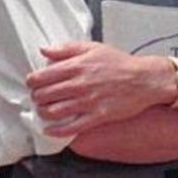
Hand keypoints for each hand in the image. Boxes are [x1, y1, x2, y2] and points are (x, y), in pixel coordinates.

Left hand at [26, 42, 174, 136]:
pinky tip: (50, 129)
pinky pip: (71, 127)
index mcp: (77, 66)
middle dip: (36, 97)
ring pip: (53, 111)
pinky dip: (56, 130)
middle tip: (38, 97)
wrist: (144, 79)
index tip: (32, 82)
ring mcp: (88, 101)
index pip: (43, 76)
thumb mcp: (93, 47)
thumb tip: (45, 50)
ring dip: (43, 112)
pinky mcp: (96, 116)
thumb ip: (67, 48)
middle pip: (44, 95)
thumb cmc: (120, 63)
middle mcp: (80, 84)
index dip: (32, 81)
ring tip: (44, 110)